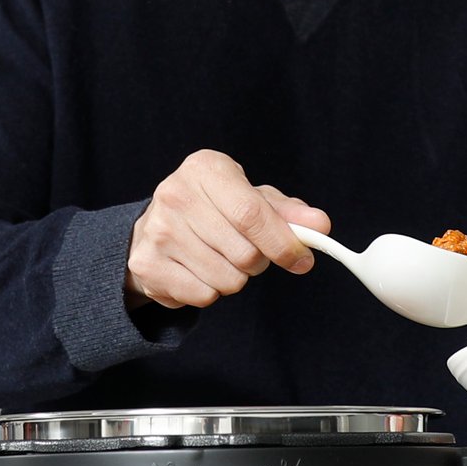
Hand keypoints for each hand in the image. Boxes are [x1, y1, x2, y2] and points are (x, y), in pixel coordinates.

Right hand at [125, 149, 327, 310]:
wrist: (156, 224)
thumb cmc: (215, 208)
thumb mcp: (252, 198)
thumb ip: (289, 213)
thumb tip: (320, 226)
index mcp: (205, 169)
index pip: (251, 214)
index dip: (282, 243)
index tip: (301, 259)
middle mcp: (175, 195)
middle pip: (244, 253)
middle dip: (259, 262)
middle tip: (249, 253)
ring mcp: (157, 230)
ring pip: (226, 279)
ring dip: (236, 278)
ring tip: (221, 258)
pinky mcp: (146, 264)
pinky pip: (203, 296)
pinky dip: (211, 291)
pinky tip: (199, 270)